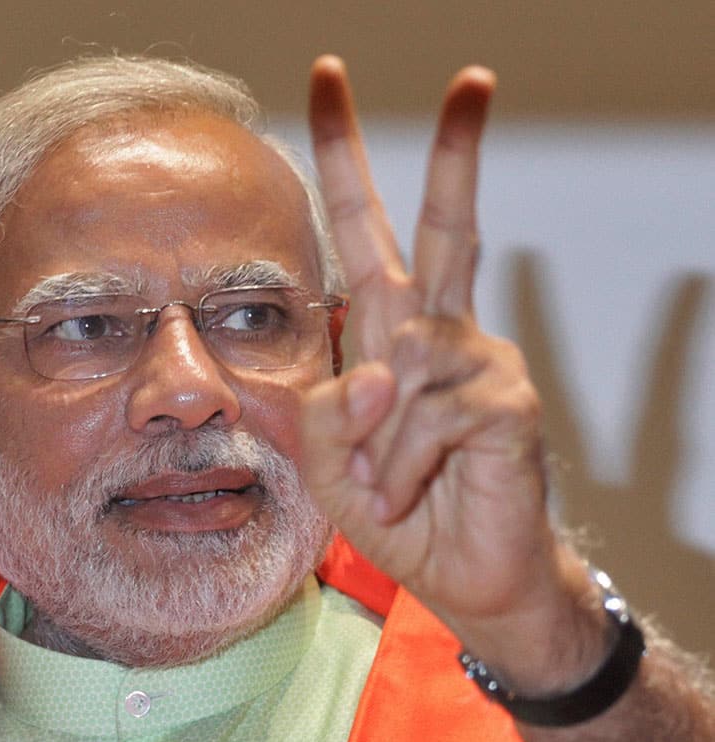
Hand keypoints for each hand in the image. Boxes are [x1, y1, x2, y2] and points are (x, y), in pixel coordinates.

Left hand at [301, 57, 604, 687]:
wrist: (460, 575)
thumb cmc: (398, 512)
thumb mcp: (329, 465)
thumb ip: (324, 413)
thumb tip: (374, 367)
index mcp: (388, 339)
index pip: (370, 241)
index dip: (348, 169)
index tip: (329, 87)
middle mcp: (439, 336)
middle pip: (445, 230)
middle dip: (456, 156)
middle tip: (475, 77)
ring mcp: (482, 364)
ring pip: (407, 360)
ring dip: (377, 437)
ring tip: (387, 485)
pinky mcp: (507, 403)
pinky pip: (430, 411)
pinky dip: (402, 461)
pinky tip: (409, 490)